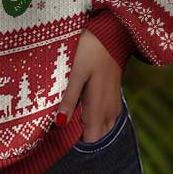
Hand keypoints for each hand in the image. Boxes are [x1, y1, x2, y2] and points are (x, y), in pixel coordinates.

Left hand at [56, 28, 122, 142]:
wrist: (111, 33)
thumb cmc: (90, 51)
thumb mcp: (75, 74)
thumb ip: (69, 100)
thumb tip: (60, 124)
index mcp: (99, 108)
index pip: (91, 140)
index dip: (74, 140)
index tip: (59, 131)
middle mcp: (109, 110)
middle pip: (96, 135)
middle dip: (80, 133)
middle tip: (61, 119)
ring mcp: (113, 102)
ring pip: (101, 125)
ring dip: (87, 124)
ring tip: (69, 110)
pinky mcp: (113, 94)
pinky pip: (104, 114)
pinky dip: (92, 114)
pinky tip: (81, 102)